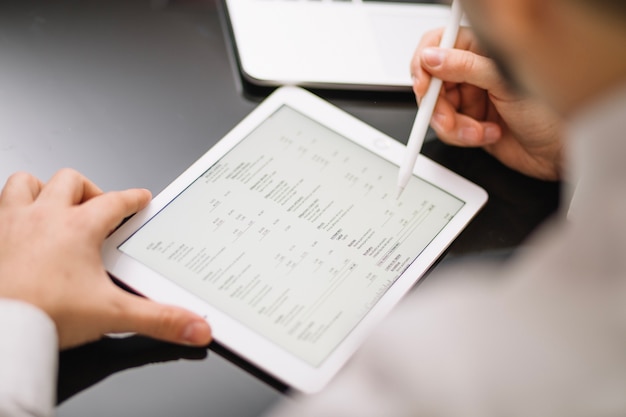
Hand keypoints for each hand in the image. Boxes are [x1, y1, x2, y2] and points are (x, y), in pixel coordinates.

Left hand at [0, 169, 211, 348]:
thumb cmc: (42, 315)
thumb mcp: (112, 315)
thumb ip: (158, 320)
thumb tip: (196, 328)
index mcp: (78, 228)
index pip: (115, 201)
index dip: (133, 198)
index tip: (140, 197)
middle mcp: (44, 217)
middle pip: (72, 181)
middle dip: (90, 190)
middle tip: (98, 208)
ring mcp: (11, 223)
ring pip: (26, 183)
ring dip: (43, 189)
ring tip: (53, 206)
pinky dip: (10, 210)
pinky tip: (18, 228)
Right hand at [411, 28, 563, 180]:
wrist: (559, 153)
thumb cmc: (550, 113)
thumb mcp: (505, 83)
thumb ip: (466, 67)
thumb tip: (432, 58)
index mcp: (483, 49)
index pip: (439, 44)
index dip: (425, 63)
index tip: (424, 84)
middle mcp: (474, 72)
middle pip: (432, 82)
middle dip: (438, 105)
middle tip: (448, 117)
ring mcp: (471, 99)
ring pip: (436, 109)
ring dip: (453, 126)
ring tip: (477, 131)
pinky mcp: (469, 124)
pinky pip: (448, 130)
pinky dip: (463, 137)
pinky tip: (486, 134)